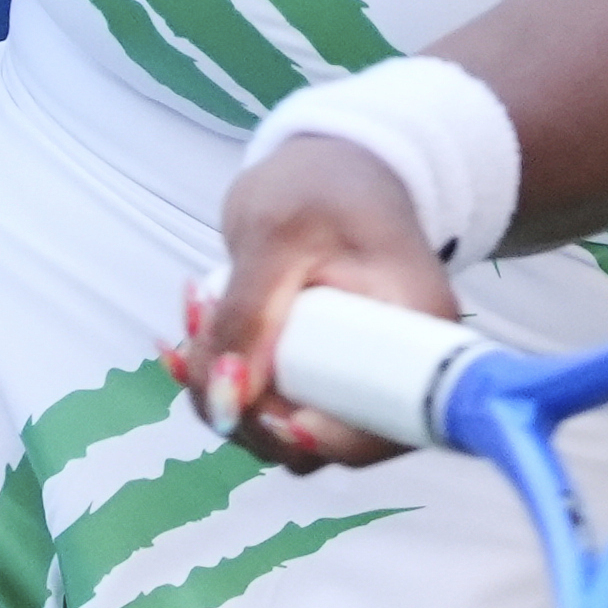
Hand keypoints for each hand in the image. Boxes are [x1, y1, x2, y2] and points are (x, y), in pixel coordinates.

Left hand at [186, 137, 464, 472]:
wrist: (329, 167)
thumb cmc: (320, 185)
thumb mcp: (278, 232)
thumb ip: (250, 311)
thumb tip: (226, 398)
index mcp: (419, 329)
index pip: (388, 422)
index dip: (329, 440)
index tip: (273, 417)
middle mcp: (398, 368)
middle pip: (327, 441)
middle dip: (248, 412)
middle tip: (197, 346)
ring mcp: (356, 379)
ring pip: (286, 431)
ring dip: (222, 394)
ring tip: (194, 316)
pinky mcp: (319, 379)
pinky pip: (269, 408)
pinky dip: (220, 384)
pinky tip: (188, 339)